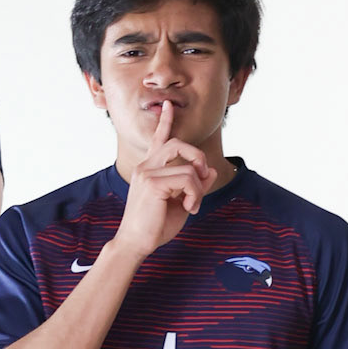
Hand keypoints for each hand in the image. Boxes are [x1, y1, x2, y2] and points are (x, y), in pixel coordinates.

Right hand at [116, 101, 214, 256]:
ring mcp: (147, 173)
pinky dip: (196, 194)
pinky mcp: (152, 183)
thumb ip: (195, 185)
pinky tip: (189, 208)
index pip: (158, 139)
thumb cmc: (155, 226)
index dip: (165, 122)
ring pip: (188, 166)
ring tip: (193, 204)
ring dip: (199, 186)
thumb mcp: (181, 203)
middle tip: (204, 177)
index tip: (168, 105)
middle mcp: (146, 166)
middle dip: (198, 157)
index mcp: (149, 169)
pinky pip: (188, 179)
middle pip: (178, 143)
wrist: (136, 243)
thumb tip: (211, 169)